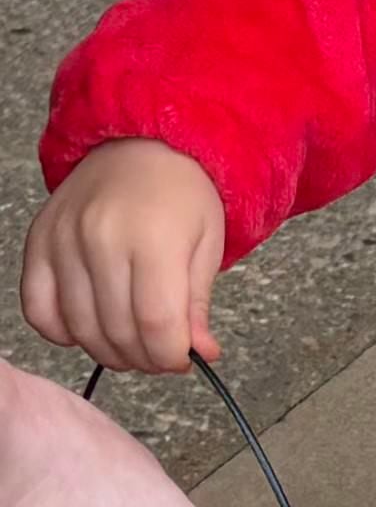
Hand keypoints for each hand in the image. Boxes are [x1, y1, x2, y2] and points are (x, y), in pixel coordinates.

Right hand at [22, 136, 229, 375]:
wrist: (141, 146)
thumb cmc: (182, 196)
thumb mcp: (207, 247)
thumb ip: (198, 305)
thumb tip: (200, 353)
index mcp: (153, 239)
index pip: (156, 324)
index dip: (170, 356)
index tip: (181, 360)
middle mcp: (101, 238)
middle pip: (117, 331)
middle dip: (145, 359)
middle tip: (160, 355)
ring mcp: (63, 240)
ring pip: (80, 327)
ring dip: (108, 351)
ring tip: (132, 345)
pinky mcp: (38, 243)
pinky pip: (37, 308)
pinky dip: (62, 331)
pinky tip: (89, 327)